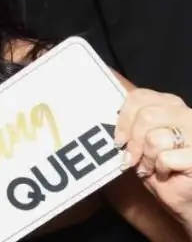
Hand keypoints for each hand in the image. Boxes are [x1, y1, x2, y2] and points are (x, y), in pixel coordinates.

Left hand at [115, 87, 191, 232]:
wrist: (183, 196)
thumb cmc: (161, 168)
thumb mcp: (142, 142)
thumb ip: (132, 126)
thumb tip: (110, 120)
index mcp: (171, 105)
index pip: (140, 97)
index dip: (124, 118)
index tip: (118, 139)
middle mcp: (186, 115)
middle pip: (146, 115)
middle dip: (133, 141)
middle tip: (130, 158)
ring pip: (155, 137)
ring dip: (146, 158)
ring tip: (150, 167)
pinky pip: (165, 158)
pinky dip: (159, 170)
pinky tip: (165, 174)